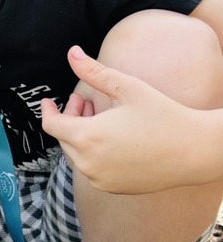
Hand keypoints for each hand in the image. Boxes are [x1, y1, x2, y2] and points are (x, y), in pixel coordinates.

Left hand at [41, 46, 220, 193]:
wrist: (194, 151)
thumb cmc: (161, 115)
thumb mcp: (126, 87)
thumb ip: (94, 71)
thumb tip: (71, 52)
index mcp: (87, 138)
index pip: (52, 125)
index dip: (48, 110)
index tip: (48, 101)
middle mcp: (88, 164)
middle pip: (64, 138)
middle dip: (69, 118)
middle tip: (85, 101)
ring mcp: (99, 179)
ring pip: (77, 154)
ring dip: (81, 135)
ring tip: (99, 116)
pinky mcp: (112, 188)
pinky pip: (92, 168)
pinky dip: (93, 152)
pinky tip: (111, 138)